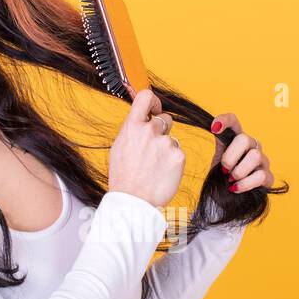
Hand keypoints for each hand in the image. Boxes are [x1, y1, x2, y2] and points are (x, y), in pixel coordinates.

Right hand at [108, 89, 185, 207]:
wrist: (133, 201)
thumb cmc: (123, 177)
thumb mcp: (119, 147)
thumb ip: (133, 130)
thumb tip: (142, 119)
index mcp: (132, 126)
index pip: (146, 97)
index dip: (153, 101)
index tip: (155, 109)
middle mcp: (150, 131)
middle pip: (165, 119)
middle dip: (162, 131)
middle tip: (152, 151)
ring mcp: (166, 143)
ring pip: (172, 139)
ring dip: (166, 149)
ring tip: (155, 167)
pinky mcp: (179, 156)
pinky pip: (178, 153)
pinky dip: (173, 162)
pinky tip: (162, 173)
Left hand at [210, 113, 271, 192]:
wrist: (225, 201)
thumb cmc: (221, 179)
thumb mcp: (217, 160)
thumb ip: (219, 143)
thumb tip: (214, 127)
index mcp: (236, 140)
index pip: (233, 121)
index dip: (225, 120)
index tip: (214, 127)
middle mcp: (252, 146)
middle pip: (245, 139)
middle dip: (230, 157)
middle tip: (224, 170)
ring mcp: (262, 161)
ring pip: (255, 156)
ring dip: (238, 171)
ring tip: (231, 180)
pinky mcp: (268, 177)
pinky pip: (260, 176)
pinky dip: (245, 184)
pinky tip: (236, 188)